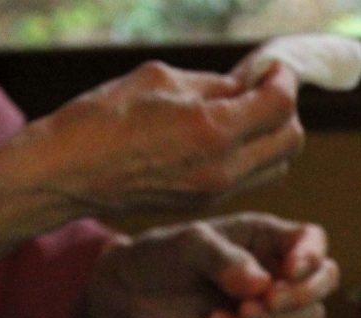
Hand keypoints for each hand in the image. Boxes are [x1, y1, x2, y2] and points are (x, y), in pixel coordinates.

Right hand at [24, 60, 305, 215]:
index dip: (283, 80)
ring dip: (272, 136)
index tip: (273, 69)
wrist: (69, 173)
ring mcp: (216, 191)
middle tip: (262, 90)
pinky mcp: (206, 204)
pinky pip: (251, 178)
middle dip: (284, 110)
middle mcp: (223, 167)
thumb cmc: (105, 116)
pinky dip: (253, 155)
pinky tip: (226, 135)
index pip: (280, 106)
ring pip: (278, 165)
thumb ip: (214, 85)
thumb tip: (247, 87)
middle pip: (291, 141)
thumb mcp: (161, 79)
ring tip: (245, 114)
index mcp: (213, 130)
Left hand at [87, 213, 338, 317]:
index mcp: (267, 237)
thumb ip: (224, 259)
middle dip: (303, 296)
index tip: (290, 271)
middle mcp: (277, 269)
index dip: (312, 257)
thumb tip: (260, 284)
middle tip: (269, 301)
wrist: (131, 293)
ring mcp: (270, 305)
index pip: (313, 241)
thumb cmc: (162, 255)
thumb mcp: (188, 245)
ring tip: (236, 315)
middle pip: (325, 284)